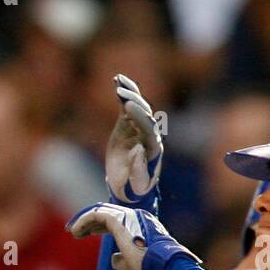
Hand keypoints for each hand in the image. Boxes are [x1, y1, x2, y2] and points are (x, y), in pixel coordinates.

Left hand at [68, 202, 199, 269]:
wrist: (164, 265)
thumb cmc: (152, 267)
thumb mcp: (134, 263)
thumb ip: (123, 259)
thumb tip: (113, 258)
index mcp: (141, 224)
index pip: (116, 219)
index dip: (98, 225)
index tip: (86, 233)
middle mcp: (136, 216)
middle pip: (107, 212)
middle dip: (89, 221)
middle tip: (75, 231)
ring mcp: (129, 216)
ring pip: (101, 211)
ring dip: (84, 220)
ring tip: (73, 232)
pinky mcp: (121, 220)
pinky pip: (97, 215)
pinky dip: (84, 221)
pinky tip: (75, 231)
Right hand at [105, 73, 161, 204]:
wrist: (127, 186)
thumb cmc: (132, 189)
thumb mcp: (135, 186)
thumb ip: (139, 171)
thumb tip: (139, 149)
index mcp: (153, 150)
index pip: (149, 130)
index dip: (140, 118)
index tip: (127, 108)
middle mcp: (150, 135)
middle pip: (146, 115)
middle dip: (135, 103)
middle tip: (121, 94)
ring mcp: (139, 128)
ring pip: (139, 107)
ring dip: (130, 94)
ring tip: (118, 84)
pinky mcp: (128, 124)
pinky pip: (128, 106)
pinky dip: (124, 93)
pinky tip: (116, 80)